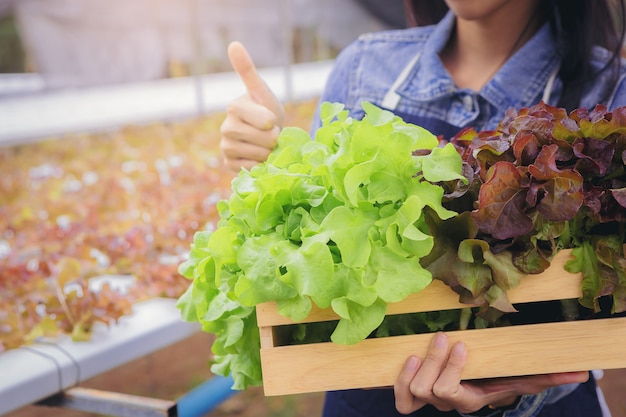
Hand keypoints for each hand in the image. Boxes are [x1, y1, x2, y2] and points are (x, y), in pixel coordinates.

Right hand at [220, 41, 284, 171]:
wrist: (268, 136)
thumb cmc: (267, 111)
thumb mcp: (263, 91)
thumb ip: (248, 70)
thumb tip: (233, 44)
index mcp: (234, 107)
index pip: (264, 120)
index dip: (274, 122)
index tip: (272, 119)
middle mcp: (226, 127)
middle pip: (262, 139)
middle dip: (274, 138)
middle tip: (272, 134)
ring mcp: (226, 147)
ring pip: (258, 155)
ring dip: (269, 152)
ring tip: (266, 145)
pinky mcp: (229, 165)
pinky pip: (252, 168)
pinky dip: (261, 164)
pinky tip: (259, 156)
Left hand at [394, 332, 589, 414]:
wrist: (477, 387)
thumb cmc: (497, 378)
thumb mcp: (520, 377)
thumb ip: (546, 375)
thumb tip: (580, 372)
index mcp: (470, 400)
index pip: (453, 393)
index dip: (452, 369)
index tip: (462, 343)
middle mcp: (447, 402)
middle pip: (431, 392)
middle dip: (435, 363)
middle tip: (445, 338)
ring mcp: (429, 398)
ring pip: (414, 392)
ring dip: (418, 368)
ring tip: (426, 346)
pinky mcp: (414, 392)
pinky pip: (402, 397)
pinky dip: (401, 379)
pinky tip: (411, 357)